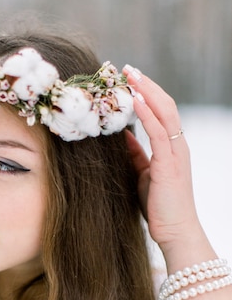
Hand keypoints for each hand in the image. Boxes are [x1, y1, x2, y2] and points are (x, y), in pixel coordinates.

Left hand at [122, 65, 202, 254]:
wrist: (174, 232)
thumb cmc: (159, 206)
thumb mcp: (143, 174)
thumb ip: (136, 154)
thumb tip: (122, 135)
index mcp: (171, 148)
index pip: (161, 112)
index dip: (146, 93)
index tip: (128, 79)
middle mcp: (177, 146)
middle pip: (165, 105)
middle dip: (146, 84)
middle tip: (127, 68)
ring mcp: (176, 153)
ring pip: (165, 112)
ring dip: (147, 91)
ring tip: (130, 75)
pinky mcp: (169, 164)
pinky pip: (159, 132)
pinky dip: (147, 113)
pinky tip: (135, 99)